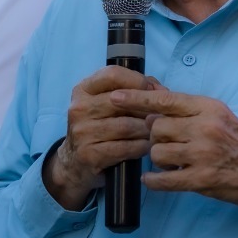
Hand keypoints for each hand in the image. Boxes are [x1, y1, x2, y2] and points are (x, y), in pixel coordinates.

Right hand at [43, 67, 155, 209]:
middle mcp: (79, 109)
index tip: (153, 92)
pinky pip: (125, 148)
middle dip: (146, 108)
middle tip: (162, 115)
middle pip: (122, 101)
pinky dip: (141, 147)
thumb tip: (161, 91)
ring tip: (157, 132)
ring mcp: (82, 132)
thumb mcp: (107, 104)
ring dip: (147, 129)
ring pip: (126, 126)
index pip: (112, 74)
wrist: (75, 163)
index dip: (138, 81)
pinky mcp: (89, 155)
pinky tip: (147, 146)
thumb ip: (133, 91)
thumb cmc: (100, 127)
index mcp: (82, 90)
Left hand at [110, 88, 237, 207]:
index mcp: (208, 108)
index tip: (114, 97)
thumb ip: (186, 107)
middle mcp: (204, 128)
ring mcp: (203, 154)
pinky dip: (154, 180)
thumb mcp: (218, 115)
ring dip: (158, 159)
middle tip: (165, 142)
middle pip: (155, 127)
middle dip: (153, 136)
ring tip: (172, 161)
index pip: (165, 99)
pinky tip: (155, 179)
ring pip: (157, 152)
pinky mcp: (202, 179)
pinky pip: (163, 179)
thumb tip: (154, 92)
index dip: (136, 98)